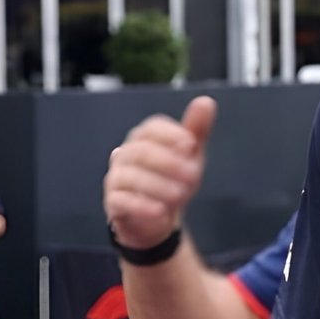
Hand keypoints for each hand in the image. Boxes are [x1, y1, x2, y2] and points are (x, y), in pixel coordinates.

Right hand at [104, 96, 214, 249]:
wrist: (157, 216)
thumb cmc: (172, 177)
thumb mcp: (189, 155)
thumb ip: (197, 129)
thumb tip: (206, 102)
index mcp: (144, 138)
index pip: (151, 128)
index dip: (171, 134)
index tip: (191, 143)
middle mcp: (125, 154)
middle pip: (141, 151)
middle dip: (169, 162)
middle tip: (193, 175)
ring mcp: (117, 178)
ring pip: (131, 177)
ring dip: (159, 185)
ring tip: (181, 195)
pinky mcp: (113, 202)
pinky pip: (122, 201)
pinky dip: (142, 205)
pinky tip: (161, 211)